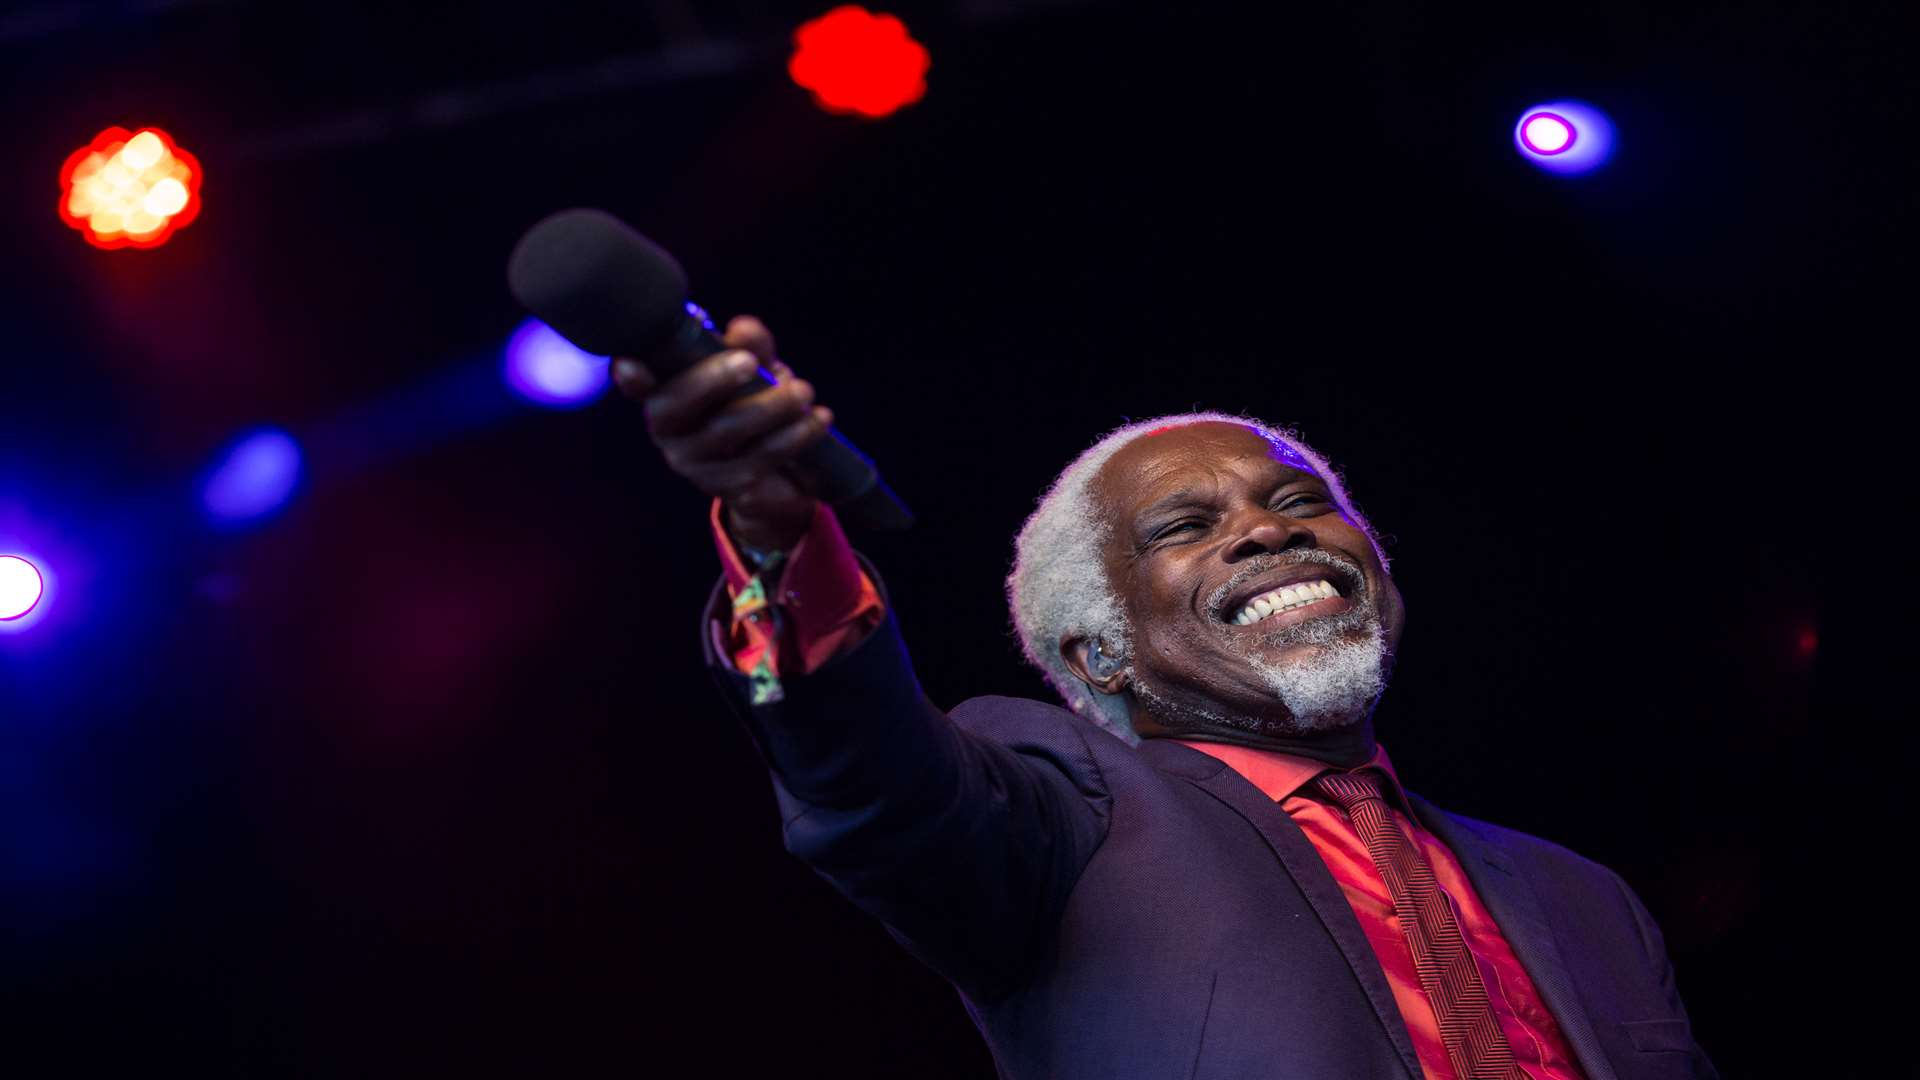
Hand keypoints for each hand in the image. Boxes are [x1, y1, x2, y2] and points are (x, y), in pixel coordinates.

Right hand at [611, 315, 833, 552]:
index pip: (637, 383)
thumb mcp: (754, 370)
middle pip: (677, 405)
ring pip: (725, 432)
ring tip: (804, 390)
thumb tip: (744, 329)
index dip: (630, 374)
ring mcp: (695, 464)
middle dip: (712, 380)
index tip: (631, 364)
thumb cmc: (753, 404)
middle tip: (750, 362)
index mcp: (665, 394)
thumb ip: (750, 347)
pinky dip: (794, 435)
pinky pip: (760, 459)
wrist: (778, 476)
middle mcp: (669, 432)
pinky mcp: (728, 488)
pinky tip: (819, 420)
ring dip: (770, 407)